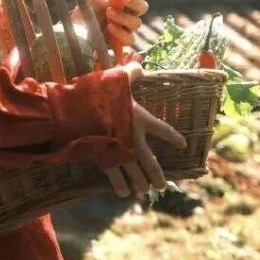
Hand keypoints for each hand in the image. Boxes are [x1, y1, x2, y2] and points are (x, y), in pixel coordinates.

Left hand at [71, 0, 149, 51]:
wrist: (76, 27)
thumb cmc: (87, 8)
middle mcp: (129, 12)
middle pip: (143, 7)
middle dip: (135, 2)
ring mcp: (127, 27)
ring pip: (136, 23)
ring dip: (124, 17)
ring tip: (109, 12)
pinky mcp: (121, 42)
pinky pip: (129, 38)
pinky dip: (120, 32)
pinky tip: (109, 27)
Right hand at [103, 62, 186, 197]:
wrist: (75, 112)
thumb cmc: (97, 92)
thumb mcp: (116, 78)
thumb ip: (130, 72)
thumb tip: (140, 66)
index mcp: (140, 118)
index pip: (162, 129)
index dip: (173, 137)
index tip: (183, 144)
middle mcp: (133, 138)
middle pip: (150, 160)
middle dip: (157, 174)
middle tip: (163, 186)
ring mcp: (119, 150)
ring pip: (134, 172)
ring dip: (140, 183)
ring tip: (144, 192)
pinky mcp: (104, 158)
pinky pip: (115, 176)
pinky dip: (120, 185)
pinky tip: (123, 193)